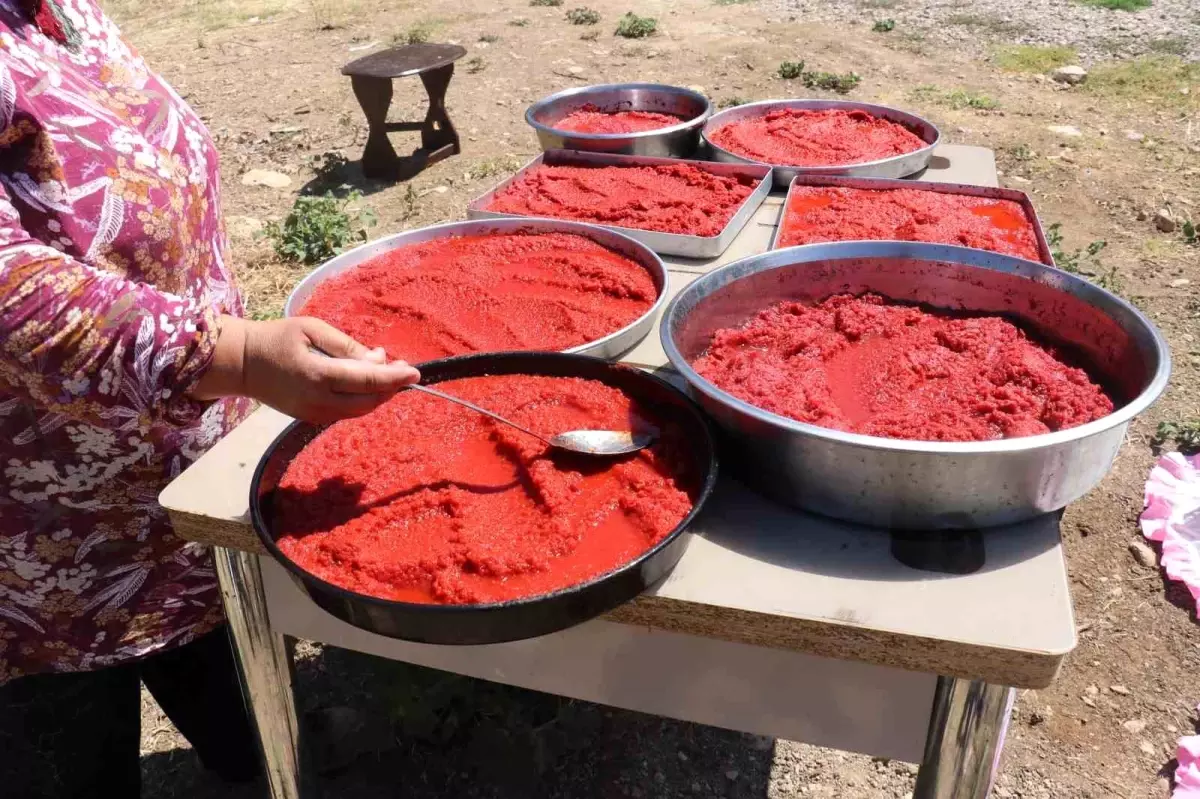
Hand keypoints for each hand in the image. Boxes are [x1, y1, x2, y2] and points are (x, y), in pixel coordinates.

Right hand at [192, 315, 419, 423]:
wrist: (241, 363)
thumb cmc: (277, 338)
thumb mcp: (312, 329)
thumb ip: (347, 345)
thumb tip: (378, 359)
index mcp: (318, 375)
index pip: (367, 381)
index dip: (394, 378)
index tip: (415, 372)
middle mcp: (318, 400)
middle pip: (368, 401)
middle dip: (390, 387)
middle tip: (402, 368)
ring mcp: (314, 413)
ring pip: (359, 411)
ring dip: (378, 395)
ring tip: (385, 373)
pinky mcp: (310, 419)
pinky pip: (345, 413)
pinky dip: (362, 401)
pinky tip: (365, 384)